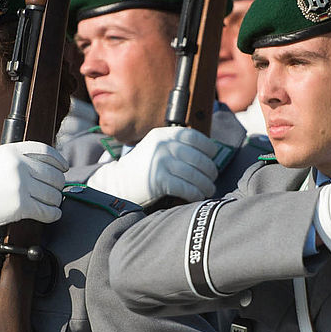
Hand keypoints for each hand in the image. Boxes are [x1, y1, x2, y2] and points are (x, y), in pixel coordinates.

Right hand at [0, 142, 68, 233]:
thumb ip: (16, 156)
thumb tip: (41, 162)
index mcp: (13, 151)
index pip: (47, 152)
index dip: (59, 161)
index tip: (63, 168)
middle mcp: (20, 166)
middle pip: (54, 175)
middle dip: (56, 184)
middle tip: (54, 190)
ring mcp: (21, 186)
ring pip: (53, 194)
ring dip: (55, 201)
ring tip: (51, 203)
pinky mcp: (20, 206)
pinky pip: (47, 211)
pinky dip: (53, 214)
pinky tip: (51, 214)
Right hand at [87, 125, 219, 206]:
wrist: (118, 183)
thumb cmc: (144, 167)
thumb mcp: (156, 147)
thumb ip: (176, 145)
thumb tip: (209, 151)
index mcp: (163, 135)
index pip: (194, 137)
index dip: (208, 147)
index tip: (212, 156)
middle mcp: (162, 146)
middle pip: (198, 158)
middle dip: (210, 170)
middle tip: (212, 178)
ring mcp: (160, 163)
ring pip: (195, 175)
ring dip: (206, 185)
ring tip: (208, 189)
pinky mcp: (159, 181)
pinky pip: (186, 188)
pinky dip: (195, 194)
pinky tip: (197, 196)